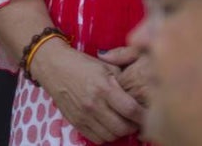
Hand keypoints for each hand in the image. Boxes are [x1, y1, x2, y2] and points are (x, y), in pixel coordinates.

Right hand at [29, 38, 143, 142]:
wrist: (52, 65)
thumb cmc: (80, 63)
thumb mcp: (105, 66)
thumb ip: (123, 81)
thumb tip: (139, 95)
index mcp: (103, 88)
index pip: (131, 110)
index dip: (144, 116)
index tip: (149, 115)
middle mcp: (93, 104)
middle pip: (123, 127)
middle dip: (133, 125)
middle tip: (134, 119)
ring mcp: (83, 115)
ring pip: (111, 136)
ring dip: (119, 131)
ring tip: (120, 121)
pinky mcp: (75, 122)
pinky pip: (97, 138)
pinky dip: (105, 135)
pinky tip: (106, 124)